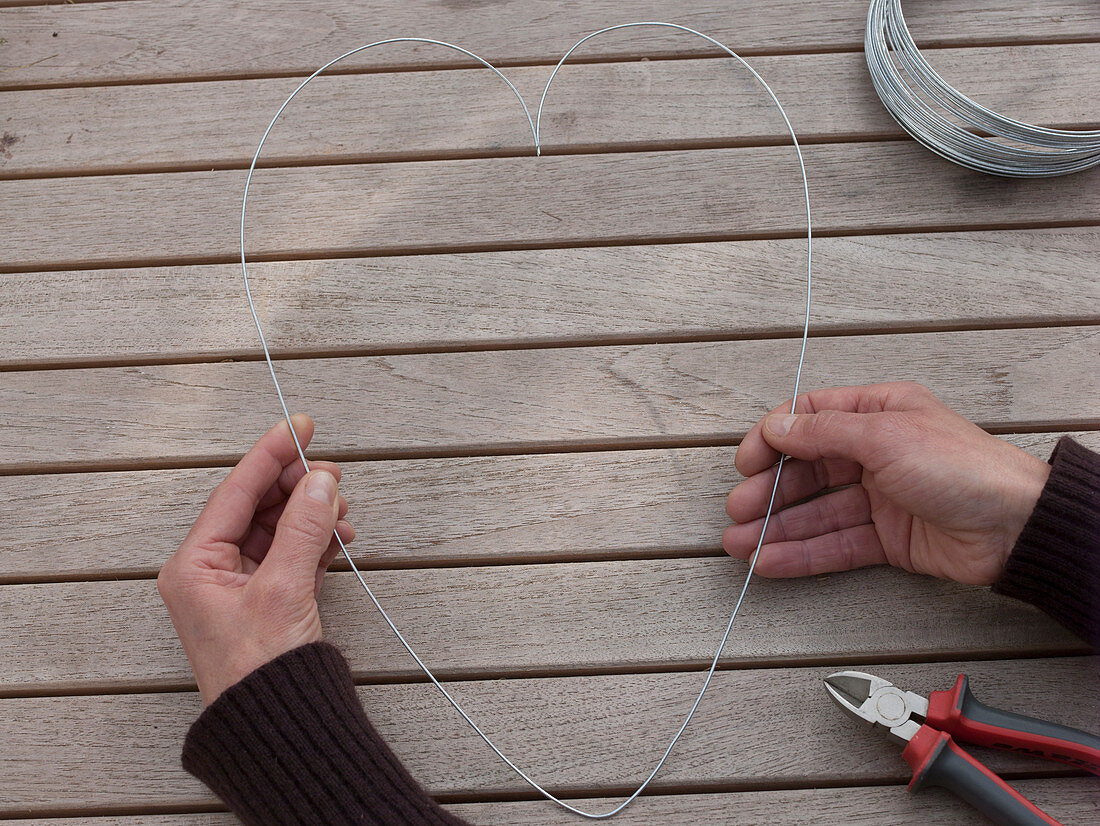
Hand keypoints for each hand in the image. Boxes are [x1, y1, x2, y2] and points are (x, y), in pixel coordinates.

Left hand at [158, 415, 354, 704]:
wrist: (278, 727)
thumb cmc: (261, 671)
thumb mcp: (283, 589)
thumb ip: (303, 529)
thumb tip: (320, 482)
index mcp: (194, 564)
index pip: (235, 491)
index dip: (270, 455)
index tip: (299, 426)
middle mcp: (212, 570)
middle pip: (258, 505)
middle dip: (298, 487)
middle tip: (330, 474)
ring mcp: (241, 584)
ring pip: (279, 527)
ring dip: (312, 514)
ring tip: (341, 511)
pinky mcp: (268, 598)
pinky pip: (292, 551)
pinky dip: (317, 539)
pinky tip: (339, 536)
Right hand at [723, 382, 1049, 584]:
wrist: (1015, 526)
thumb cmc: (963, 467)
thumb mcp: (884, 435)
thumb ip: (824, 431)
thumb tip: (778, 426)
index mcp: (878, 413)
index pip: (811, 419)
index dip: (774, 439)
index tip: (747, 462)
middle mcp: (876, 452)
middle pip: (808, 470)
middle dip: (769, 491)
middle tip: (738, 510)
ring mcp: (881, 497)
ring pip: (816, 511)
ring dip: (777, 527)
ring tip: (740, 543)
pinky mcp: (888, 539)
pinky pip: (835, 544)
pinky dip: (802, 553)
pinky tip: (772, 561)